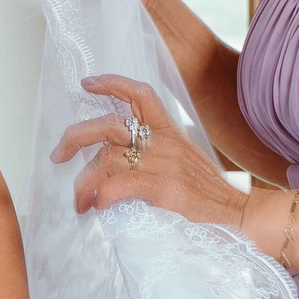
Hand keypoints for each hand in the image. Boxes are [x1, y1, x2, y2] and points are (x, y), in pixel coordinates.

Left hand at [52, 74, 247, 228]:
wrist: (239, 215)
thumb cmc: (209, 195)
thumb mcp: (185, 161)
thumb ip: (157, 155)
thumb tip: (119, 167)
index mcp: (169, 131)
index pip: (139, 94)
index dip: (111, 83)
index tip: (86, 84)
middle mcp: (163, 142)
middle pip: (108, 125)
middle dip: (75, 137)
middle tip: (58, 155)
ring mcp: (163, 165)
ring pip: (106, 160)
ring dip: (83, 182)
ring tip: (79, 202)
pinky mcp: (163, 189)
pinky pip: (118, 185)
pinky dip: (101, 196)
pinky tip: (98, 207)